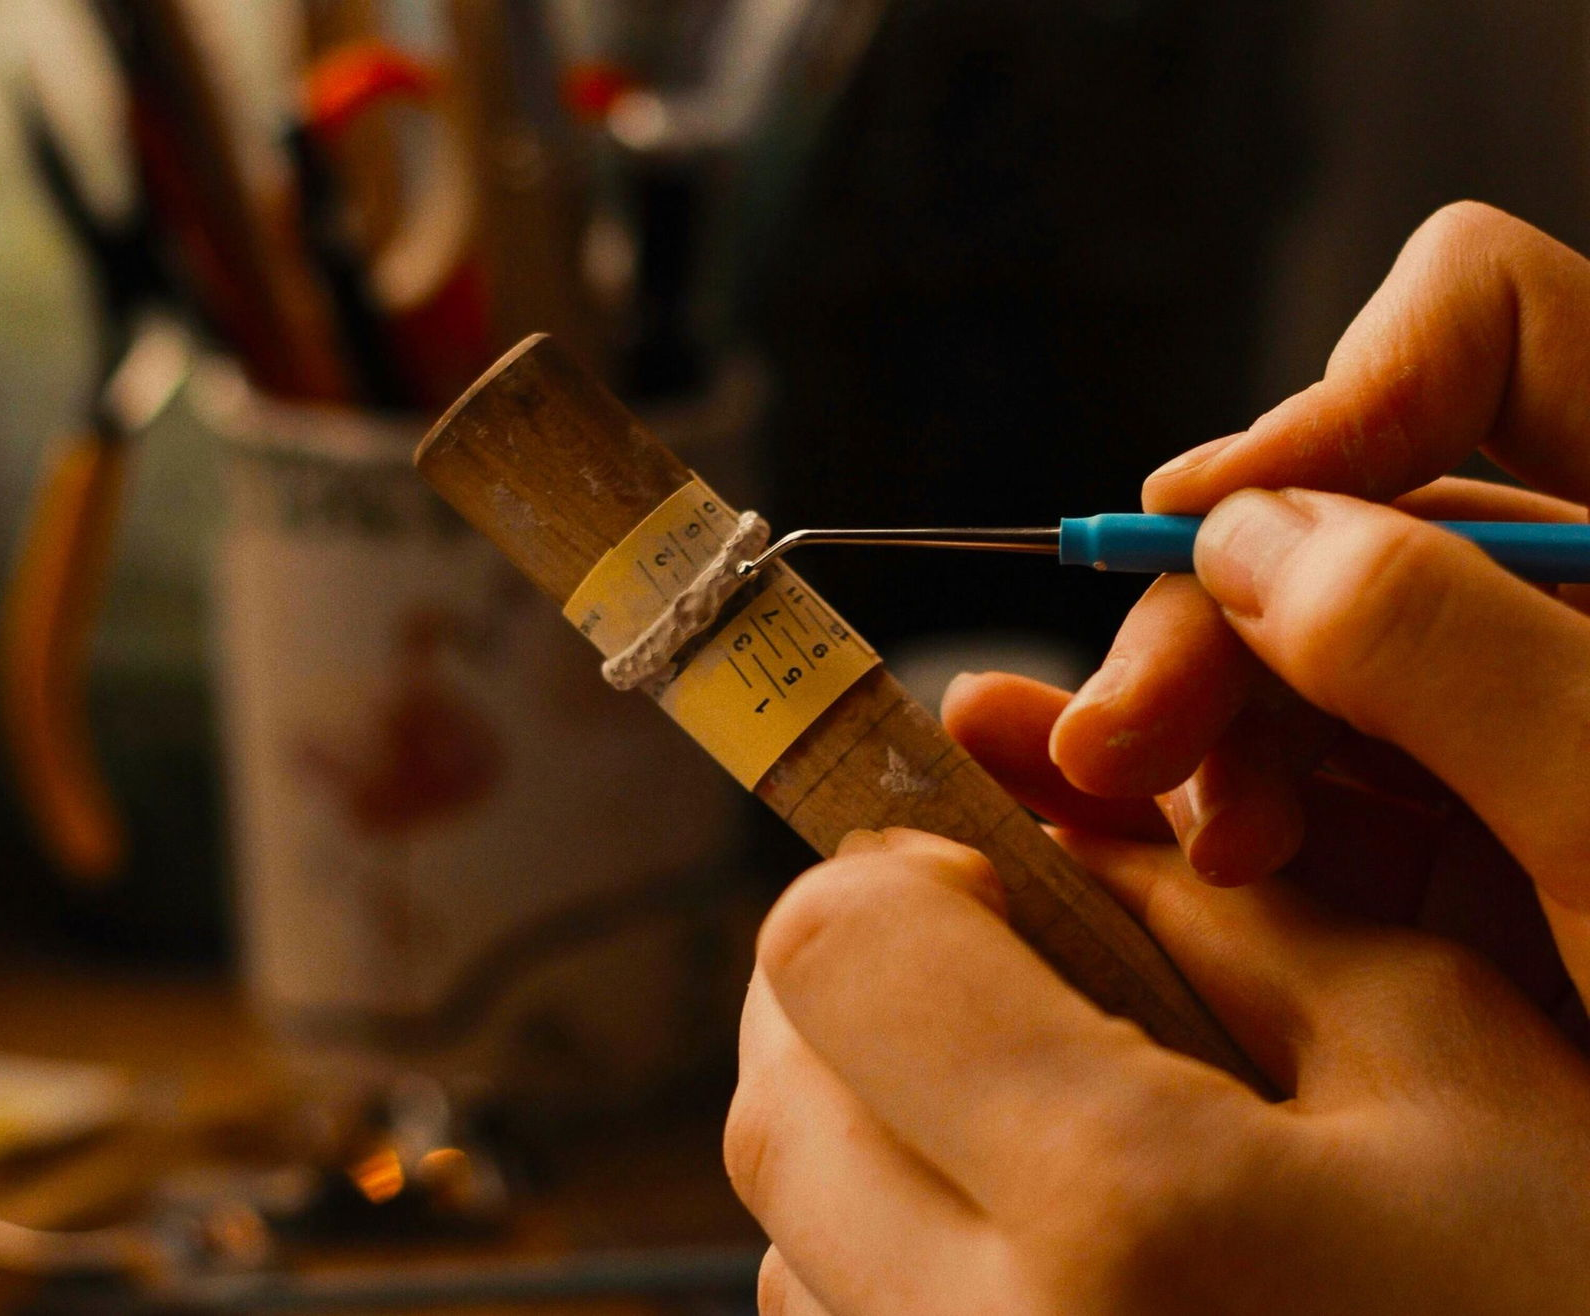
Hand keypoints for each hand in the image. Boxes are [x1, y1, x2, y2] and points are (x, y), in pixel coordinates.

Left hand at [727, 825, 1589, 1314]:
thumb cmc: (1579, 1301)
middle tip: (959, 959)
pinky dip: (881, 1263)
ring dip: (856, 1133)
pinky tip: (1028, 1242)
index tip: (967, 872)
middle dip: (842, 996)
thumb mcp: (1450, 1066)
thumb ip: (1226, 926)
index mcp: (1124, 1208)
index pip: (836, 957)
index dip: (885, 876)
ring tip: (1004, 1107)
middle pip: (776, 1110)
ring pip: (789, 1248)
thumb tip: (1059, 852)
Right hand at [1048, 203, 1589, 993]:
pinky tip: (1213, 856)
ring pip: (1326, 642)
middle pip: (1359, 508)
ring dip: (1221, 717)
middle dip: (1218, 612)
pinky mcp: (1497, 811)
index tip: (1204, 531)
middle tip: (1112, 741)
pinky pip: (1343, 760)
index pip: (1492, 328)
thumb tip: (1244, 531)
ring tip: (1188, 831)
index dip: (1335, 406)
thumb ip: (1445, 647)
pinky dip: (1259, 794)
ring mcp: (1542, 704)